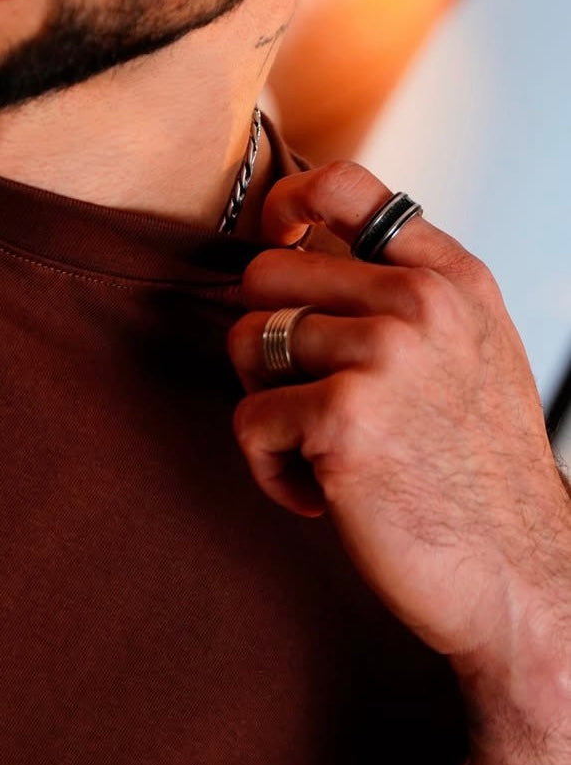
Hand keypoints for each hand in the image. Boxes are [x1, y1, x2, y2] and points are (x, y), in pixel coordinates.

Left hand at [228, 161, 570, 764]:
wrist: (518, 578)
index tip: (276, 242)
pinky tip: (317, 492)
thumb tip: (301, 251)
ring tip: (317, 447)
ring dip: (266, 403)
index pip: (345, 185)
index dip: (285, 205)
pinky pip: (248, 418)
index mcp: (449, 278)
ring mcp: (382, 356)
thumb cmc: (474, 469)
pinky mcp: (342, 418)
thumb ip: (401, 293)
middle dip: (265, 337)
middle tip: (304, 395)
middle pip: (264, 272)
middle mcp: (419, 303)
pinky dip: (268, 466)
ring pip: (246, 341)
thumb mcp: (469, 353)